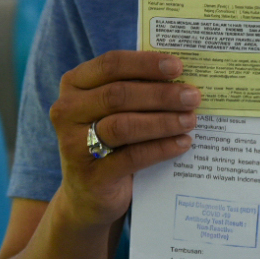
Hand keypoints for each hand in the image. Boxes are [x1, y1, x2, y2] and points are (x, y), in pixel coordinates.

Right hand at [50, 50, 199, 228]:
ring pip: (123, 125)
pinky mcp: (91, 175)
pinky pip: (132, 157)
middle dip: (160, 94)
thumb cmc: (109, 139)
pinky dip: (161, 148)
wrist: (88, 194)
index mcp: (74, 84)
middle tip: (192, 96)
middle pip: (118, 95)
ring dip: (162, 121)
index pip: (110, 65)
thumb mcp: (113, 109)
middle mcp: (67, 110)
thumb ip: (136, 88)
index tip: (177, 67)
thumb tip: (180, 77)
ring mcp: (74, 144)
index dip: (145, 64)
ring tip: (190, 120)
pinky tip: (182, 143)